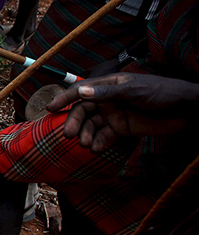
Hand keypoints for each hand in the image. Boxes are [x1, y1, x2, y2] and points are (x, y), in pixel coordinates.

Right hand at [46, 74, 198, 151]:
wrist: (184, 109)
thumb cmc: (161, 92)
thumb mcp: (133, 90)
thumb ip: (107, 92)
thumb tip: (81, 92)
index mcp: (109, 85)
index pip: (81, 90)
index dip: (65, 98)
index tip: (51, 108)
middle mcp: (107, 99)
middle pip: (83, 111)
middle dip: (75, 122)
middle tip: (70, 135)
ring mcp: (114, 114)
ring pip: (91, 125)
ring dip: (86, 135)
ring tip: (86, 145)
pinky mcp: (122, 128)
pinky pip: (104, 136)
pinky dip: (98, 143)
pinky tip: (96, 149)